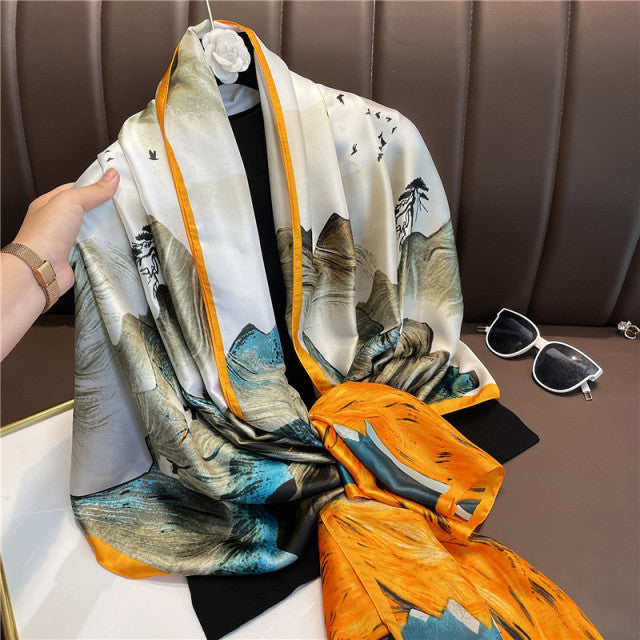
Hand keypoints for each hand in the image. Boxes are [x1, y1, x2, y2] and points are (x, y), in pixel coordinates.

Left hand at [13, 168, 119, 293]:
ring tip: (124, 224)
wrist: (40, 270)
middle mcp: (57, 222)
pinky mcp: (76, 258)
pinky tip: (117, 243)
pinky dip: (104, 246)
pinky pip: (94, 248)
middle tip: (124, 205)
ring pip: (91, 230)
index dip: (95, 186)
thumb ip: (93, 190)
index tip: (115, 185)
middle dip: (103, 209)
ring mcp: (66, 241)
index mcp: (50, 204)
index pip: (75, 189)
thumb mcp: (70, 202)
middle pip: (86, 211)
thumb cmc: (46, 234)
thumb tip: (112, 175)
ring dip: (105, 229)